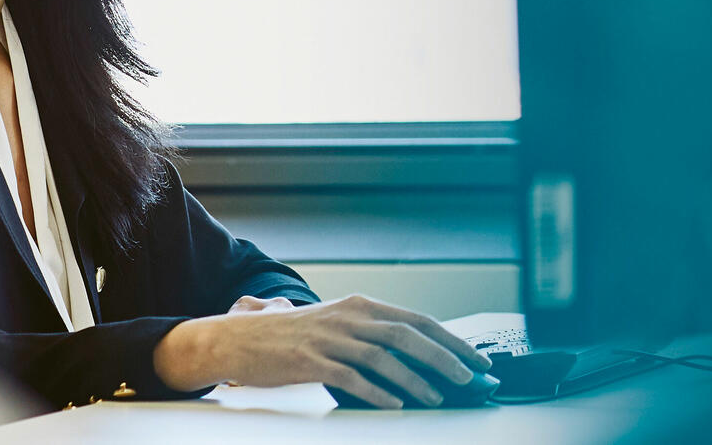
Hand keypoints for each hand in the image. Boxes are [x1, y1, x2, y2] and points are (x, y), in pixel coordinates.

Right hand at [153, 294, 493, 408]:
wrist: (237, 338)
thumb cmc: (287, 336)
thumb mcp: (332, 325)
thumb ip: (366, 334)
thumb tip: (409, 353)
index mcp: (358, 306)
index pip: (415, 319)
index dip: (448, 338)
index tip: (474, 357)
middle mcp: (348, 316)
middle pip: (408, 334)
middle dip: (445, 356)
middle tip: (470, 377)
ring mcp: (330, 338)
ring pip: (385, 357)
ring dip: (417, 379)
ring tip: (439, 397)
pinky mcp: (312, 360)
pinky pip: (353, 378)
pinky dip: (378, 392)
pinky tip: (396, 405)